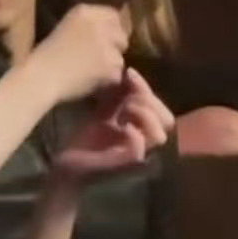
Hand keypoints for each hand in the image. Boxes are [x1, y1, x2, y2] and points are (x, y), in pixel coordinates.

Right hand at [32, 3, 129, 105]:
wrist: (41, 77)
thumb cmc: (47, 56)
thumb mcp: (66, 27)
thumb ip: (88, 25)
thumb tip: (109, 32)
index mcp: (85, 11)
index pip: (113, 15)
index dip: (110, 30)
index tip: (102, 41)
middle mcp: (100, 24)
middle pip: (121, 35)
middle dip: (114, 47)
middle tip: (98, 59)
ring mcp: (107, 45)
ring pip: (120, 56)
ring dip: (110, 65)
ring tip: (91, 72)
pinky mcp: (111, 65)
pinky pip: (117, 74)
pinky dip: (107, 80)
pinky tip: (91, 81)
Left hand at [55, 69, 173, 179]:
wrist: (69, 165)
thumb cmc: (88, 141)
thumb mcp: (106, 112)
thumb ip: (120, 95)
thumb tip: (129, 72)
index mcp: (142, 129)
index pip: (161, 108)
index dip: (148, 89)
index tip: (129, 73)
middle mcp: (144, 142)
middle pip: (167, 121)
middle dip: (150, 101)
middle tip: (128, 94)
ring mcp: (136, 156)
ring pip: (159, 136)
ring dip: (145, 116)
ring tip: (126, 108)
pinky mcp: (123, 166)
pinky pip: (139, 152)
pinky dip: (135, 136)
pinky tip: (123, 126)